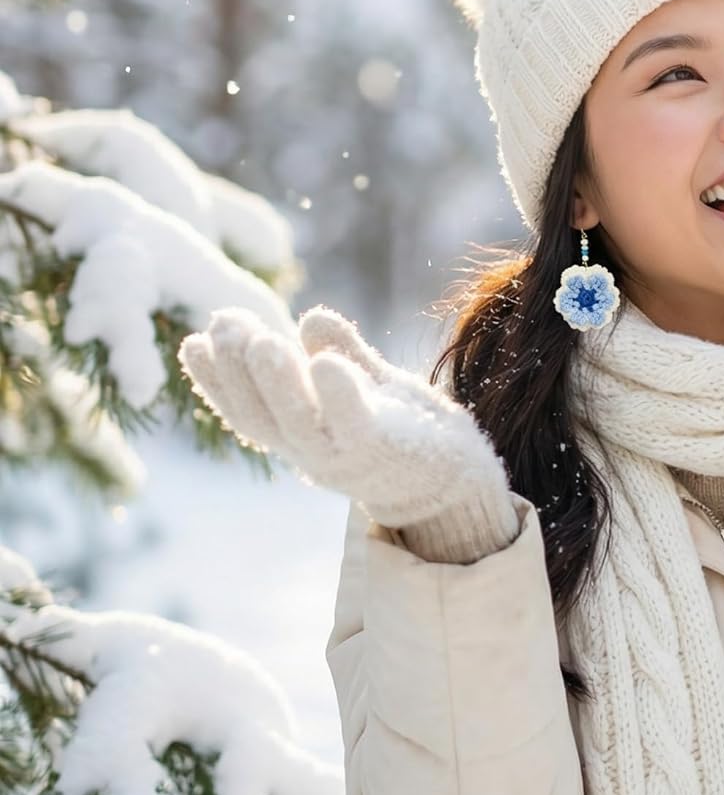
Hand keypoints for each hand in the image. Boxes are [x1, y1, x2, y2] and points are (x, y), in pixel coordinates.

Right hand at [178, 304, 517, 537]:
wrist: (459, 475)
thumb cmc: (408, 428)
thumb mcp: (369, 383)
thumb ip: (341, 352)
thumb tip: (310, 318)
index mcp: (301, 434)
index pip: (248, 409)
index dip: (216, 381)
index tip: (193, 340)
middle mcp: (312, 452)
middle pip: (262, 416)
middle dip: (236, 371)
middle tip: (221, 325)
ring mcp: (345, 455)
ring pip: (299, 424)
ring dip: (277, 383)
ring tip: (263, 341)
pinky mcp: (383, 450)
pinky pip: (355, 426)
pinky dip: (339, 397)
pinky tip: (327, 364)